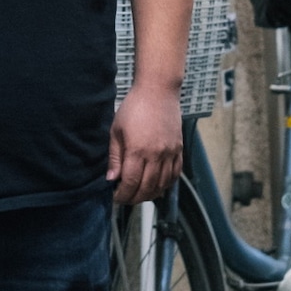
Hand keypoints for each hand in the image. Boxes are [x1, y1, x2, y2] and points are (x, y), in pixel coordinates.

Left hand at [107, 83, 182, 205]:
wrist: (158, 91)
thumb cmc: (134, 108)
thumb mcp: (116, 130)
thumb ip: (115, 157)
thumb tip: (111, 179)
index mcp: (138, 150)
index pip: (131, 182)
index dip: (123, 194)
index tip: (116, 196)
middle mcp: (156, 155)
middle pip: (147, 187)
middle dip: (135, 198)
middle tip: (126, 199)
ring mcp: (170, 153)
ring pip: (163, 184)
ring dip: (151, 194)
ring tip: (140, 195)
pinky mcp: (179, 149)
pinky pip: (175, 174)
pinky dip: (167, 184)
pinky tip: (157, 186)